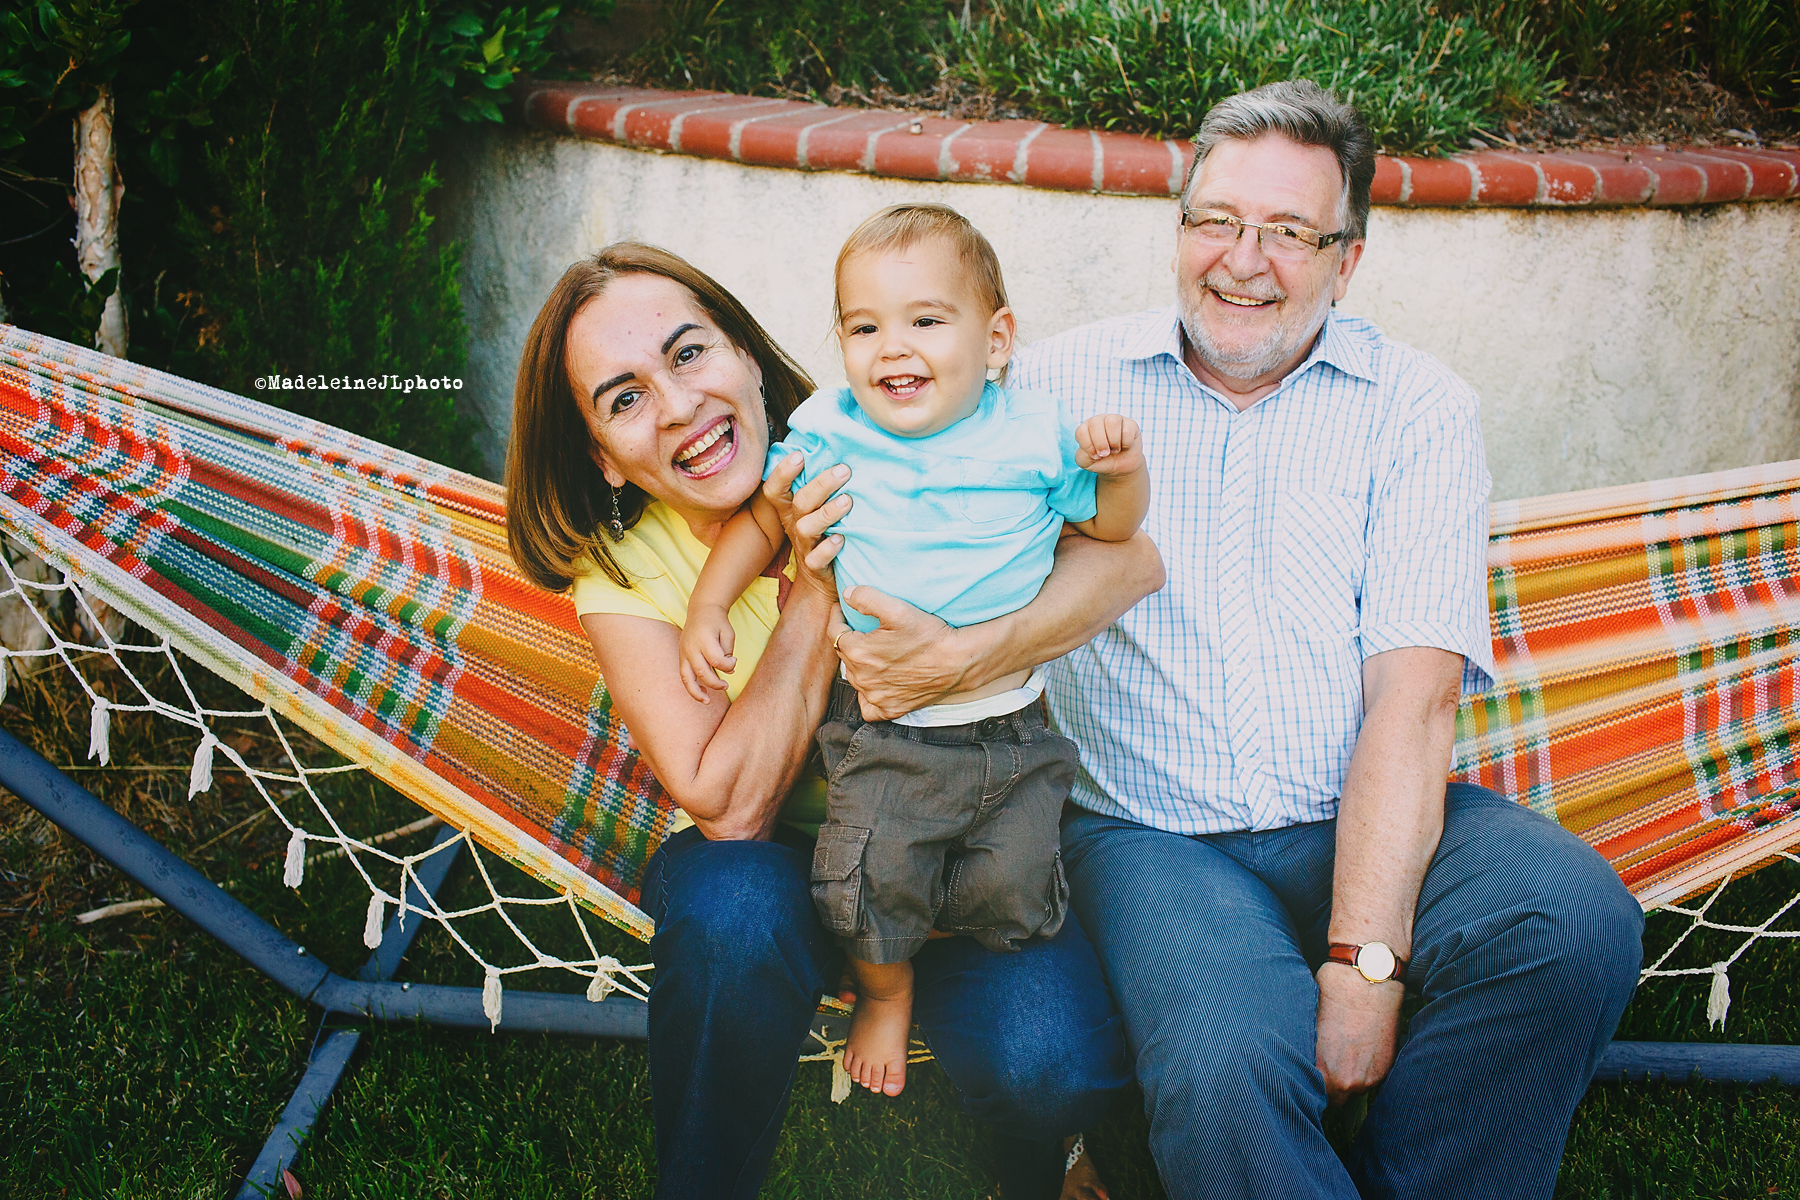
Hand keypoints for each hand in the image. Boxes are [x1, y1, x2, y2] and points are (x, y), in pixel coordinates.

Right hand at [677, 610, 736, 703]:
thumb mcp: (728, 633)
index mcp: (704, 640)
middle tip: (726, 686)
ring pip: (687, 678)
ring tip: (707, 701)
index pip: (717, 661)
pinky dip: (691, 686)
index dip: (729, 666)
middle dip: (715, 683)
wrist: (701, 610)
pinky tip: (702, 692)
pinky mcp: (681, 656)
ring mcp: (684, 653)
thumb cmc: (717, 622)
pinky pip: (684, 675)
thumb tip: (728, 671)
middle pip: (702, 672)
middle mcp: (691, 648)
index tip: (734, 662)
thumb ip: (728, 652)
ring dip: (696, 692)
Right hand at [763, 453, 849, 594]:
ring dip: (827, 512)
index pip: (775, 489)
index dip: (783, 472)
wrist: (819, 579)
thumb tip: (836, 450)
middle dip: (820, 485)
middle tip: (844, 470)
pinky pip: (817, 558)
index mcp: (790, 509)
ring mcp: (805, 545)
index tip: (800, 455)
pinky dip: (828, 548)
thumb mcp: (815, 509)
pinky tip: (841, 538)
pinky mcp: (815, 565)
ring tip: (847, 500)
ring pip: (807, 527)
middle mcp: (795, 525)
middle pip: (800, 502)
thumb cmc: (821, 533)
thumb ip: (818, 486)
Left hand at [834, 586, 961, 719]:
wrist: (957, 662)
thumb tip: (847, 594)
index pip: (834, 632)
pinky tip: (878, 683)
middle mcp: (862, 678)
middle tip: (862, 628)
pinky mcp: (890, 709)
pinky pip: (868, 706)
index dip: (837, 617)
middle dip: (849, 640)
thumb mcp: (898, 609)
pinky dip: (868, 695)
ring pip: (855, 678)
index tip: (843, 609)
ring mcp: (876, 697)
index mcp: (858, 652)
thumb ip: (867, 598)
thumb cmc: (929, 635)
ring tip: (874, 651)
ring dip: (859, 665)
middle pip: (845, 655)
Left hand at [1075, 414, 1143, 474]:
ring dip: (1114, 441)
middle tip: (1105, 454)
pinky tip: (1124, 447)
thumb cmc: (1101, 461)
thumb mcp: (1087, 463)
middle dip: (1100, 443)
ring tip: (1115, 450)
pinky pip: (1127, 430)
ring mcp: (1114, 419)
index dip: (1088, 446)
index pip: (1081, 432)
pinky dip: (1126, 443)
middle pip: (1095, 423)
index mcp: (1085, 428)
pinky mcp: (1129, 424)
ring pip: (1112, 422)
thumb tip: (1092, 449)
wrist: (1121, 467)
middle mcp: (1098, 420)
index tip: (1095, 456)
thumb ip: (1082, 456)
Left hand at [1314, 964, 1402, 1106]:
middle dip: (1330, 1084)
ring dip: (1349, 1076)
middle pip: (1335, 1097)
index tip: (1307, 1077)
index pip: (1312, 1097)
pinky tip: (1359, 1045)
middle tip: (1326, 1062)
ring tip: (1344, 1050)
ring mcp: (1370, 1076)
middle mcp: (1347, 1081)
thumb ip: (1306, 1056)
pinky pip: (1371, 1077)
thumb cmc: (1329, 995)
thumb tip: (1296, 1066)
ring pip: (1354, 1088)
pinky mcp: (1386, 1066)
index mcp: (1321, 1072)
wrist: (1367, 978)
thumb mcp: (1306, 1026)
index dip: (1309, 1086)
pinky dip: (1365, 1067)